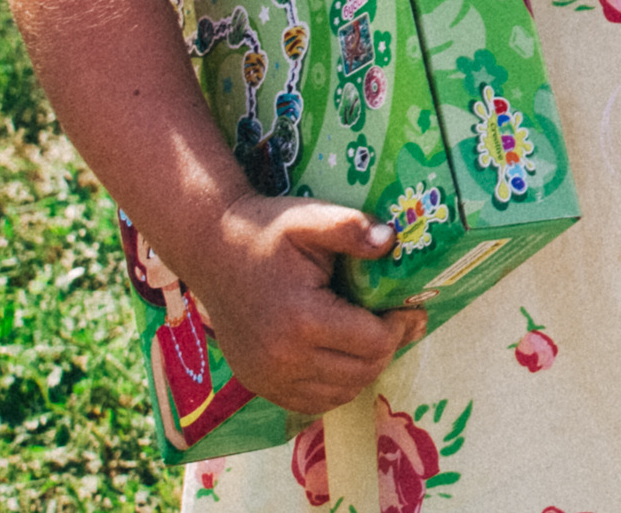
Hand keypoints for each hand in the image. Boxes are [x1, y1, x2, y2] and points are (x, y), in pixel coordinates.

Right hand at [187, 195, 426, 414]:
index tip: (408, 307)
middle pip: (362, 373)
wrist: (212, 249)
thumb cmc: (266, 231)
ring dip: (364, 369)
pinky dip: (336, 386)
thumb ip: (352, 228)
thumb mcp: (310, 218)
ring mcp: (266, 378)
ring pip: (341, 394)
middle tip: (394, 321)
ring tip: (369, 337)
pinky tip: (342, 356)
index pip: (375, 344)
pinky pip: (312, 403)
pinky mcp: (257, 384)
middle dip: (387, 347)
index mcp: (302, 319)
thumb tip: (390, 240)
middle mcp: (282, 359)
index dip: (400, 326)